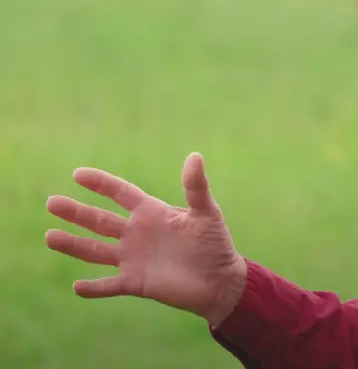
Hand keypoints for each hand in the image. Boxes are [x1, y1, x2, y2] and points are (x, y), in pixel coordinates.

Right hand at [44, 152, 247, 325]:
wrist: (221, 281)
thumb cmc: (216, 244)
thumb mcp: (206, 213)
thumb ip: (196, 188)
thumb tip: (195, 156)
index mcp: (152, 213)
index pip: (121, 194)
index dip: (101, 183)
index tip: (78, 174)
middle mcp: (137, 234)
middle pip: (100, 220)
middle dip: (76, 212)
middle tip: (51, 202)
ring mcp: (134, 258)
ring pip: (96, 251)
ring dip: (74, 244)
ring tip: (50, 236)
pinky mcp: (136, 282)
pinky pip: (110, 285)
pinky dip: (94, 288)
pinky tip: (76, 286)